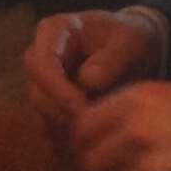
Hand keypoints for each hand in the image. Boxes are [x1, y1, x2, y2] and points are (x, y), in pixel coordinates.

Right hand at [26, 9, 164, 132]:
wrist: (133, 50)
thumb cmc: (132, 39)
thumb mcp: (132, 41)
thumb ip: (113, 57)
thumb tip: (87, 80)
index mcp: (54, 31)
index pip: (41, 62)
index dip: (56, 88)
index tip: (79, 107)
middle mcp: (41, 55)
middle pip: (36, 91)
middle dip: (60, 112)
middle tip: (91, 126)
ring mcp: (44, 82)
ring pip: (42, 113)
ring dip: (66, 127)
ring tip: (97, 131)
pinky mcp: (51, 103)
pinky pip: (51, 127)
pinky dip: (68, 137)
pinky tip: (92, 139)